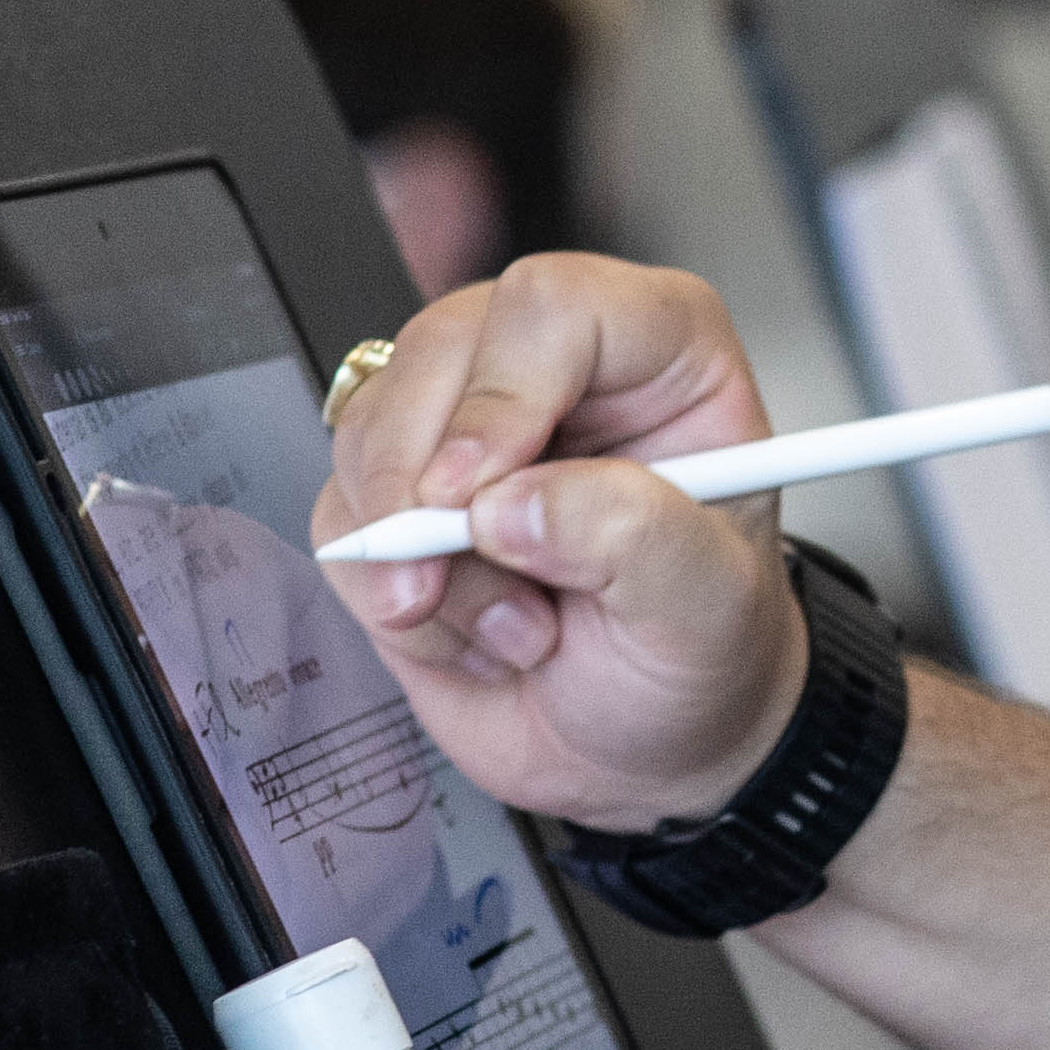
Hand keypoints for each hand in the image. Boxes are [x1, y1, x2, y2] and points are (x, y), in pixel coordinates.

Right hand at [318, 253, 809, 829]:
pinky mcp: (400, 497)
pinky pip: (341, 517)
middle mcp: (555, 369)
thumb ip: (631, 537)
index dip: (503, 394)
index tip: (483, 498)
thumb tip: (510, 504)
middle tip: (463, 579)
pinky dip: (392, 598)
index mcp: (657, 355)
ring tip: (520, 630)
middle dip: (429, 486)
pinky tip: (475, 637)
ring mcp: (466, 427)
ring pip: (372, 433)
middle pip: (437, 352)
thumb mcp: (707, 606)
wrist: (650, 743)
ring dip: (421, 559)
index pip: (553, 307)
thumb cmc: (702, 651)